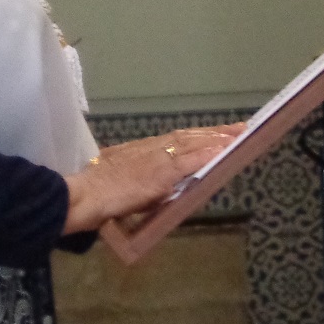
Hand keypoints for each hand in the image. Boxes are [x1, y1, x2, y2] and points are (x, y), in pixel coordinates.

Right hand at [63, 122, 245, 233]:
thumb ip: (145, 182)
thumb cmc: (96, 194)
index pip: (178, 138)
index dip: (199, 134)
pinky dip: (206, 154)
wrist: (84, 195)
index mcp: (142, 150)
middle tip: (240, 127)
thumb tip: (164, 188)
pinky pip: (188, 160)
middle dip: (215, 132)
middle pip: (189, 136)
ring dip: (216, 139)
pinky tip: (223, 151)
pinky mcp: (160, 172)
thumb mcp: (122, 181)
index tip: (218, 131)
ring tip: (238, 135)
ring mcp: (156, 158)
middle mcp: (151, 148)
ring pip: (192, 143)